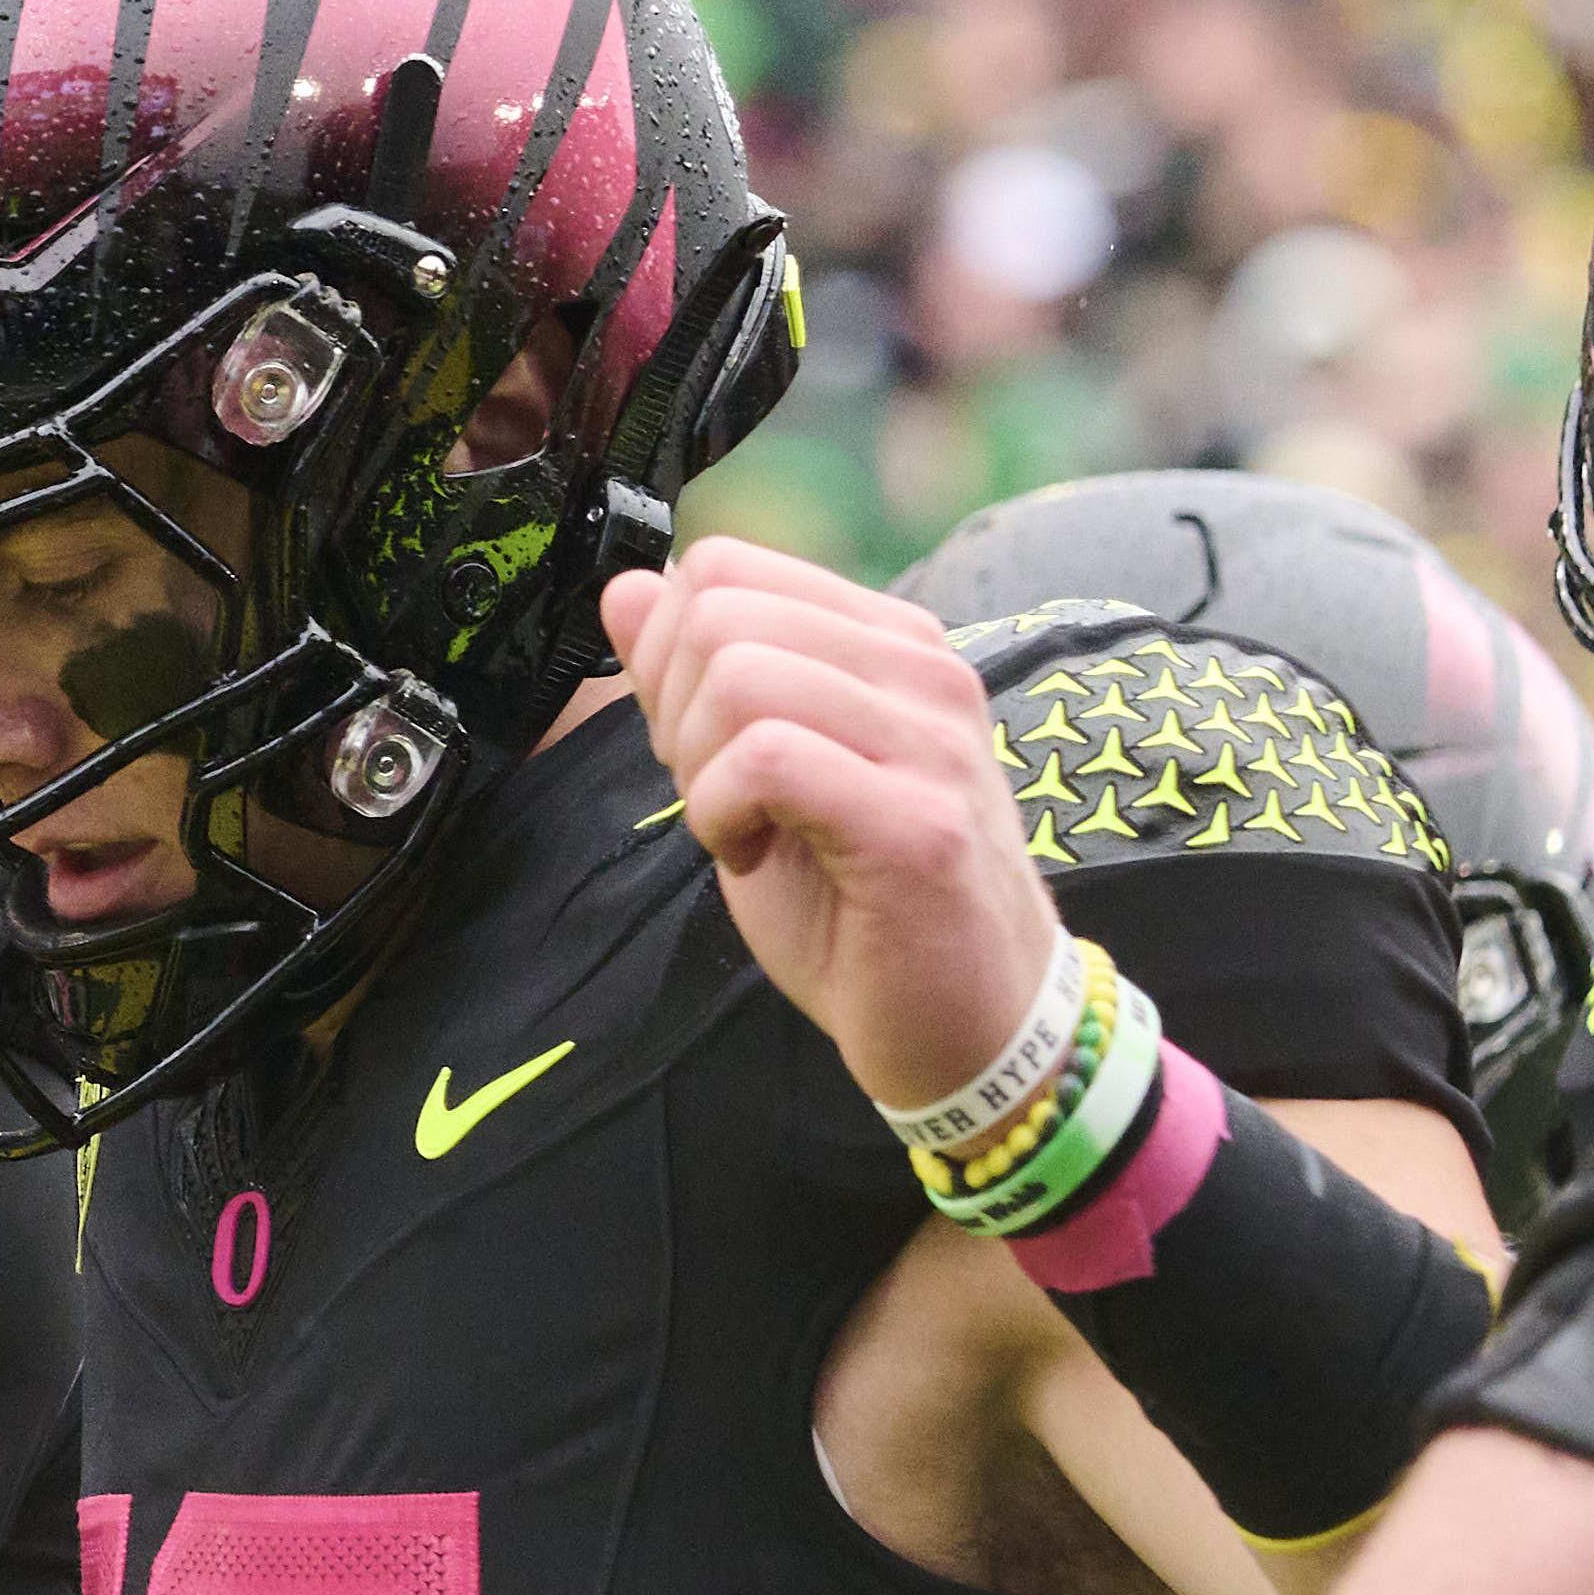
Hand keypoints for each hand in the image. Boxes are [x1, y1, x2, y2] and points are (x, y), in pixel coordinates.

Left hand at [606, 539, 1069, 1117]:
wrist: (969, 1027)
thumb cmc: (862, 911)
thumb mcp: (760, 781)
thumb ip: (697, 685)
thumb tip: (625, 589)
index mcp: (890, 645)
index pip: (725, 567)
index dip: (666, 654)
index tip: (700, 744)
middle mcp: (923, 671)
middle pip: (719, 612)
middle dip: (672, 711)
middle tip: (716, 795)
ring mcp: (930, 742)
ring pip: (740, 674)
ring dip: (699, 767)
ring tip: (740, 829)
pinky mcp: (918, 823)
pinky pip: (768, 759)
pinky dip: (721, 812)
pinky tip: (752, 855)